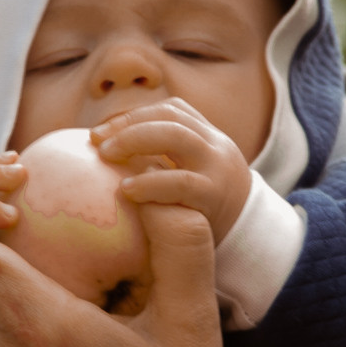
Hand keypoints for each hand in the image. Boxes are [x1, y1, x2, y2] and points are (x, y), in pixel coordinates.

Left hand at [95, 99, 255, 243]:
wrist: (248, 236)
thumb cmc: (204, 207)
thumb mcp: (192, 173)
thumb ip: (164, 158)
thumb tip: (106, 148)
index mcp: (208, 135)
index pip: (170, 110)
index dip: (133, 116)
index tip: (101, 132)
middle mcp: (214, 145)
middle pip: (170, 117)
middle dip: (129, 125)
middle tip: (98, 143)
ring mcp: (216, 167)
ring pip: (176, 137)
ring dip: (135, 140)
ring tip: (106, 157)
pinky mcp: (213, 195)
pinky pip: (180, 182)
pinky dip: (150, 182)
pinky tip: (127, 190)